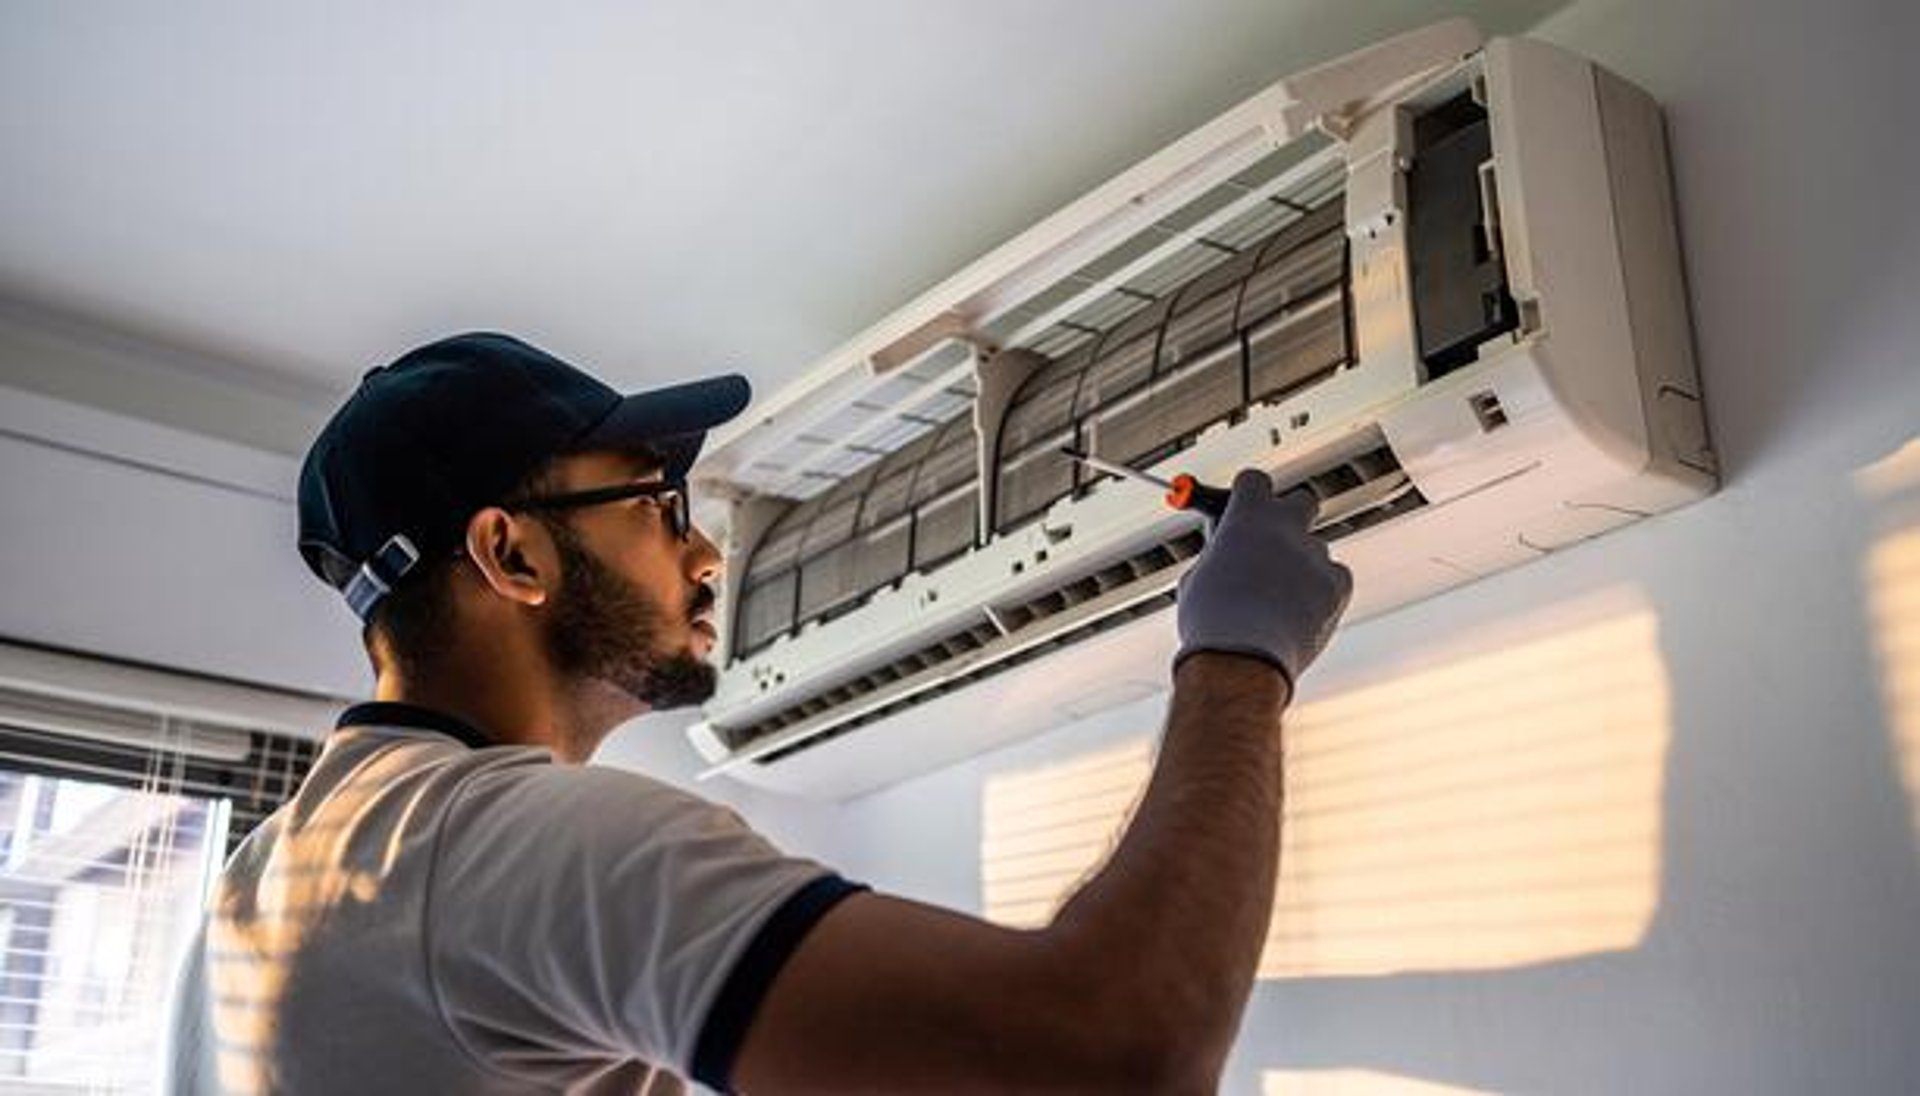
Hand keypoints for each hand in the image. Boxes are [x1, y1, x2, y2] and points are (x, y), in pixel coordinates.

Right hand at [1173, 469, 1352, 688]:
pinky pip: (1335, 577)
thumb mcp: (1199, 575)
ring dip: (1301, 564)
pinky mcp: (1337, 583)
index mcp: (1247, 515)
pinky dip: (1321, 590)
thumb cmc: (1212, 620)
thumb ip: (1220, 553)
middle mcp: (1286, 525)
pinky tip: (1301, 611)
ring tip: (1278, 600)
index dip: (1247, 494)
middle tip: (1274, 541)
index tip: (1241, 508)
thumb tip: (1226, 552)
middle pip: (1302, 501)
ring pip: (1315, 548)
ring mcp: (1315, 553)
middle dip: (1290, 516)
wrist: (1242, 657)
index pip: (1254, 481)